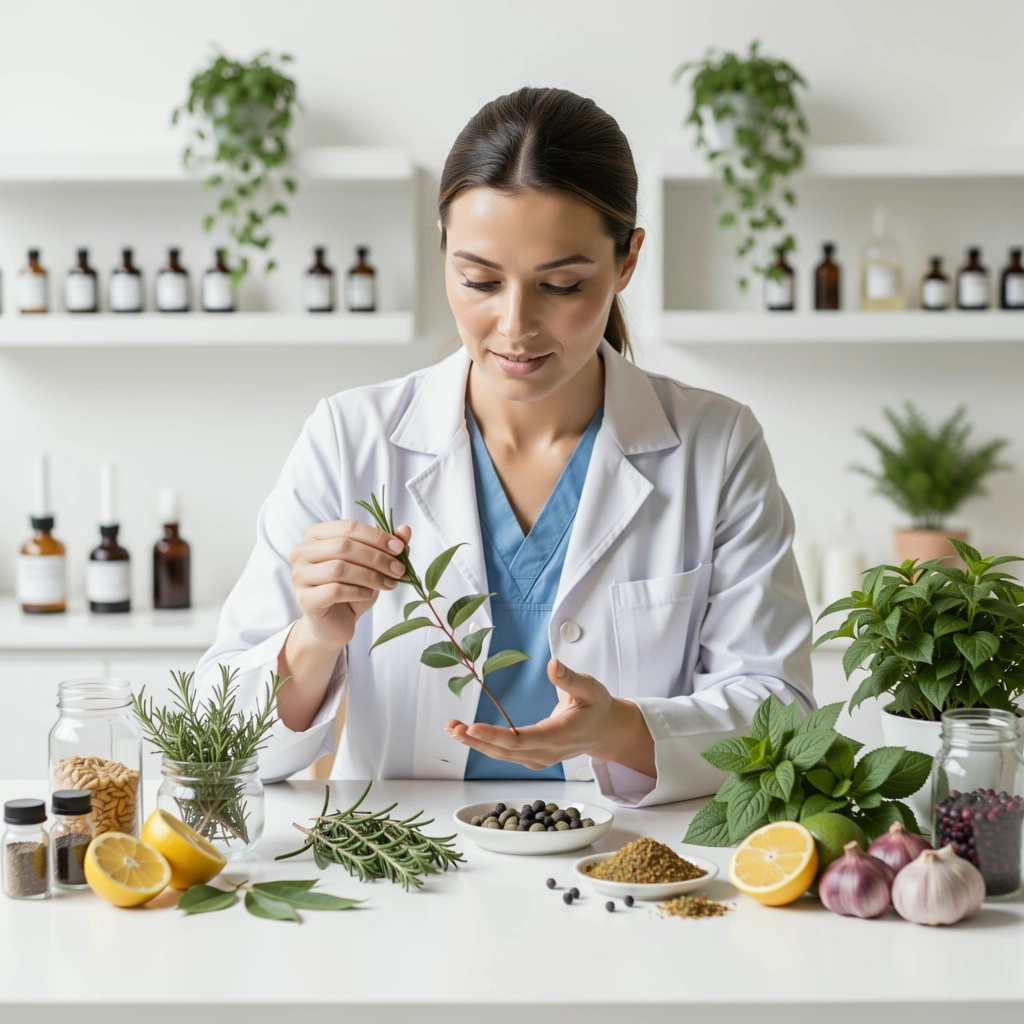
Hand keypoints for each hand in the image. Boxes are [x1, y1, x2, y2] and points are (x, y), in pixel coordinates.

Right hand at [288, 519, 411, 647]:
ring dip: (371, 575)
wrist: (335, 623)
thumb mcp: (372, 565)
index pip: (349, 527)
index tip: (400, 549)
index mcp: (316, 534)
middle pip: (344, 546)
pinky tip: (369, 594)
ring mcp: (299, 575)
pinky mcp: (304, 599)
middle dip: (377, 557)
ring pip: (339, 568)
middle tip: (399, 570)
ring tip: (389, 584)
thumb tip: (406, 530)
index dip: (377, 536)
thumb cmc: (351, 589)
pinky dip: (358, 591)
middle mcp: (302, 552)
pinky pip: (335, 591)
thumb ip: (387, 547)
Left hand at [444, 657, 655, 776]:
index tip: (473, 726)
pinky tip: (467, 734)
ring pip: (503, 755)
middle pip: (506, 751)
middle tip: (453, 727)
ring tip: (452, 728)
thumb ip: (569, 678)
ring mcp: (539, 759)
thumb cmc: (597, 706)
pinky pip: (506, 754)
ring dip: (476, 743)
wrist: (605, 731)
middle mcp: (548, 752)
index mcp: (561, 735)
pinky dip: (485, 745)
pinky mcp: (533, 758)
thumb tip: (552, 664)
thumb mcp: (589, 687)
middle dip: (477, 740)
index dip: (496, 735)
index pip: (523, 739)